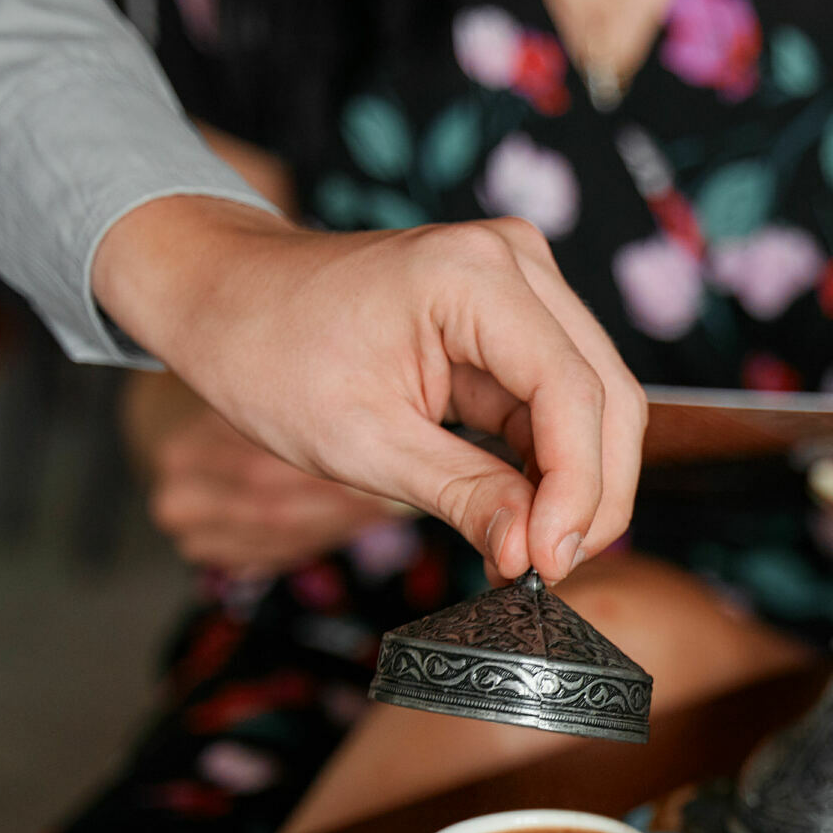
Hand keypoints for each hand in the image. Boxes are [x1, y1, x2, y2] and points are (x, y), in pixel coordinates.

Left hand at [92, 199, 644, 582]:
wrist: (226, 297)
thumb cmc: (269, 355)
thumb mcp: (361, 444)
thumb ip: (464, 495)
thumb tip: (537, 555)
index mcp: (473, 276)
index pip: (571, 392)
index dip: (578, 489)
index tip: (552, 565)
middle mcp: (515, 262)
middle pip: (606, 395)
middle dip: (592, 494)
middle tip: (550, 570)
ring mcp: (521, 283)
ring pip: (596, 401)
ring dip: (577, 484)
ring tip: (531, 551)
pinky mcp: (514, 314)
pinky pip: (559, 399)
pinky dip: (550, 464)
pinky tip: (523, 515)